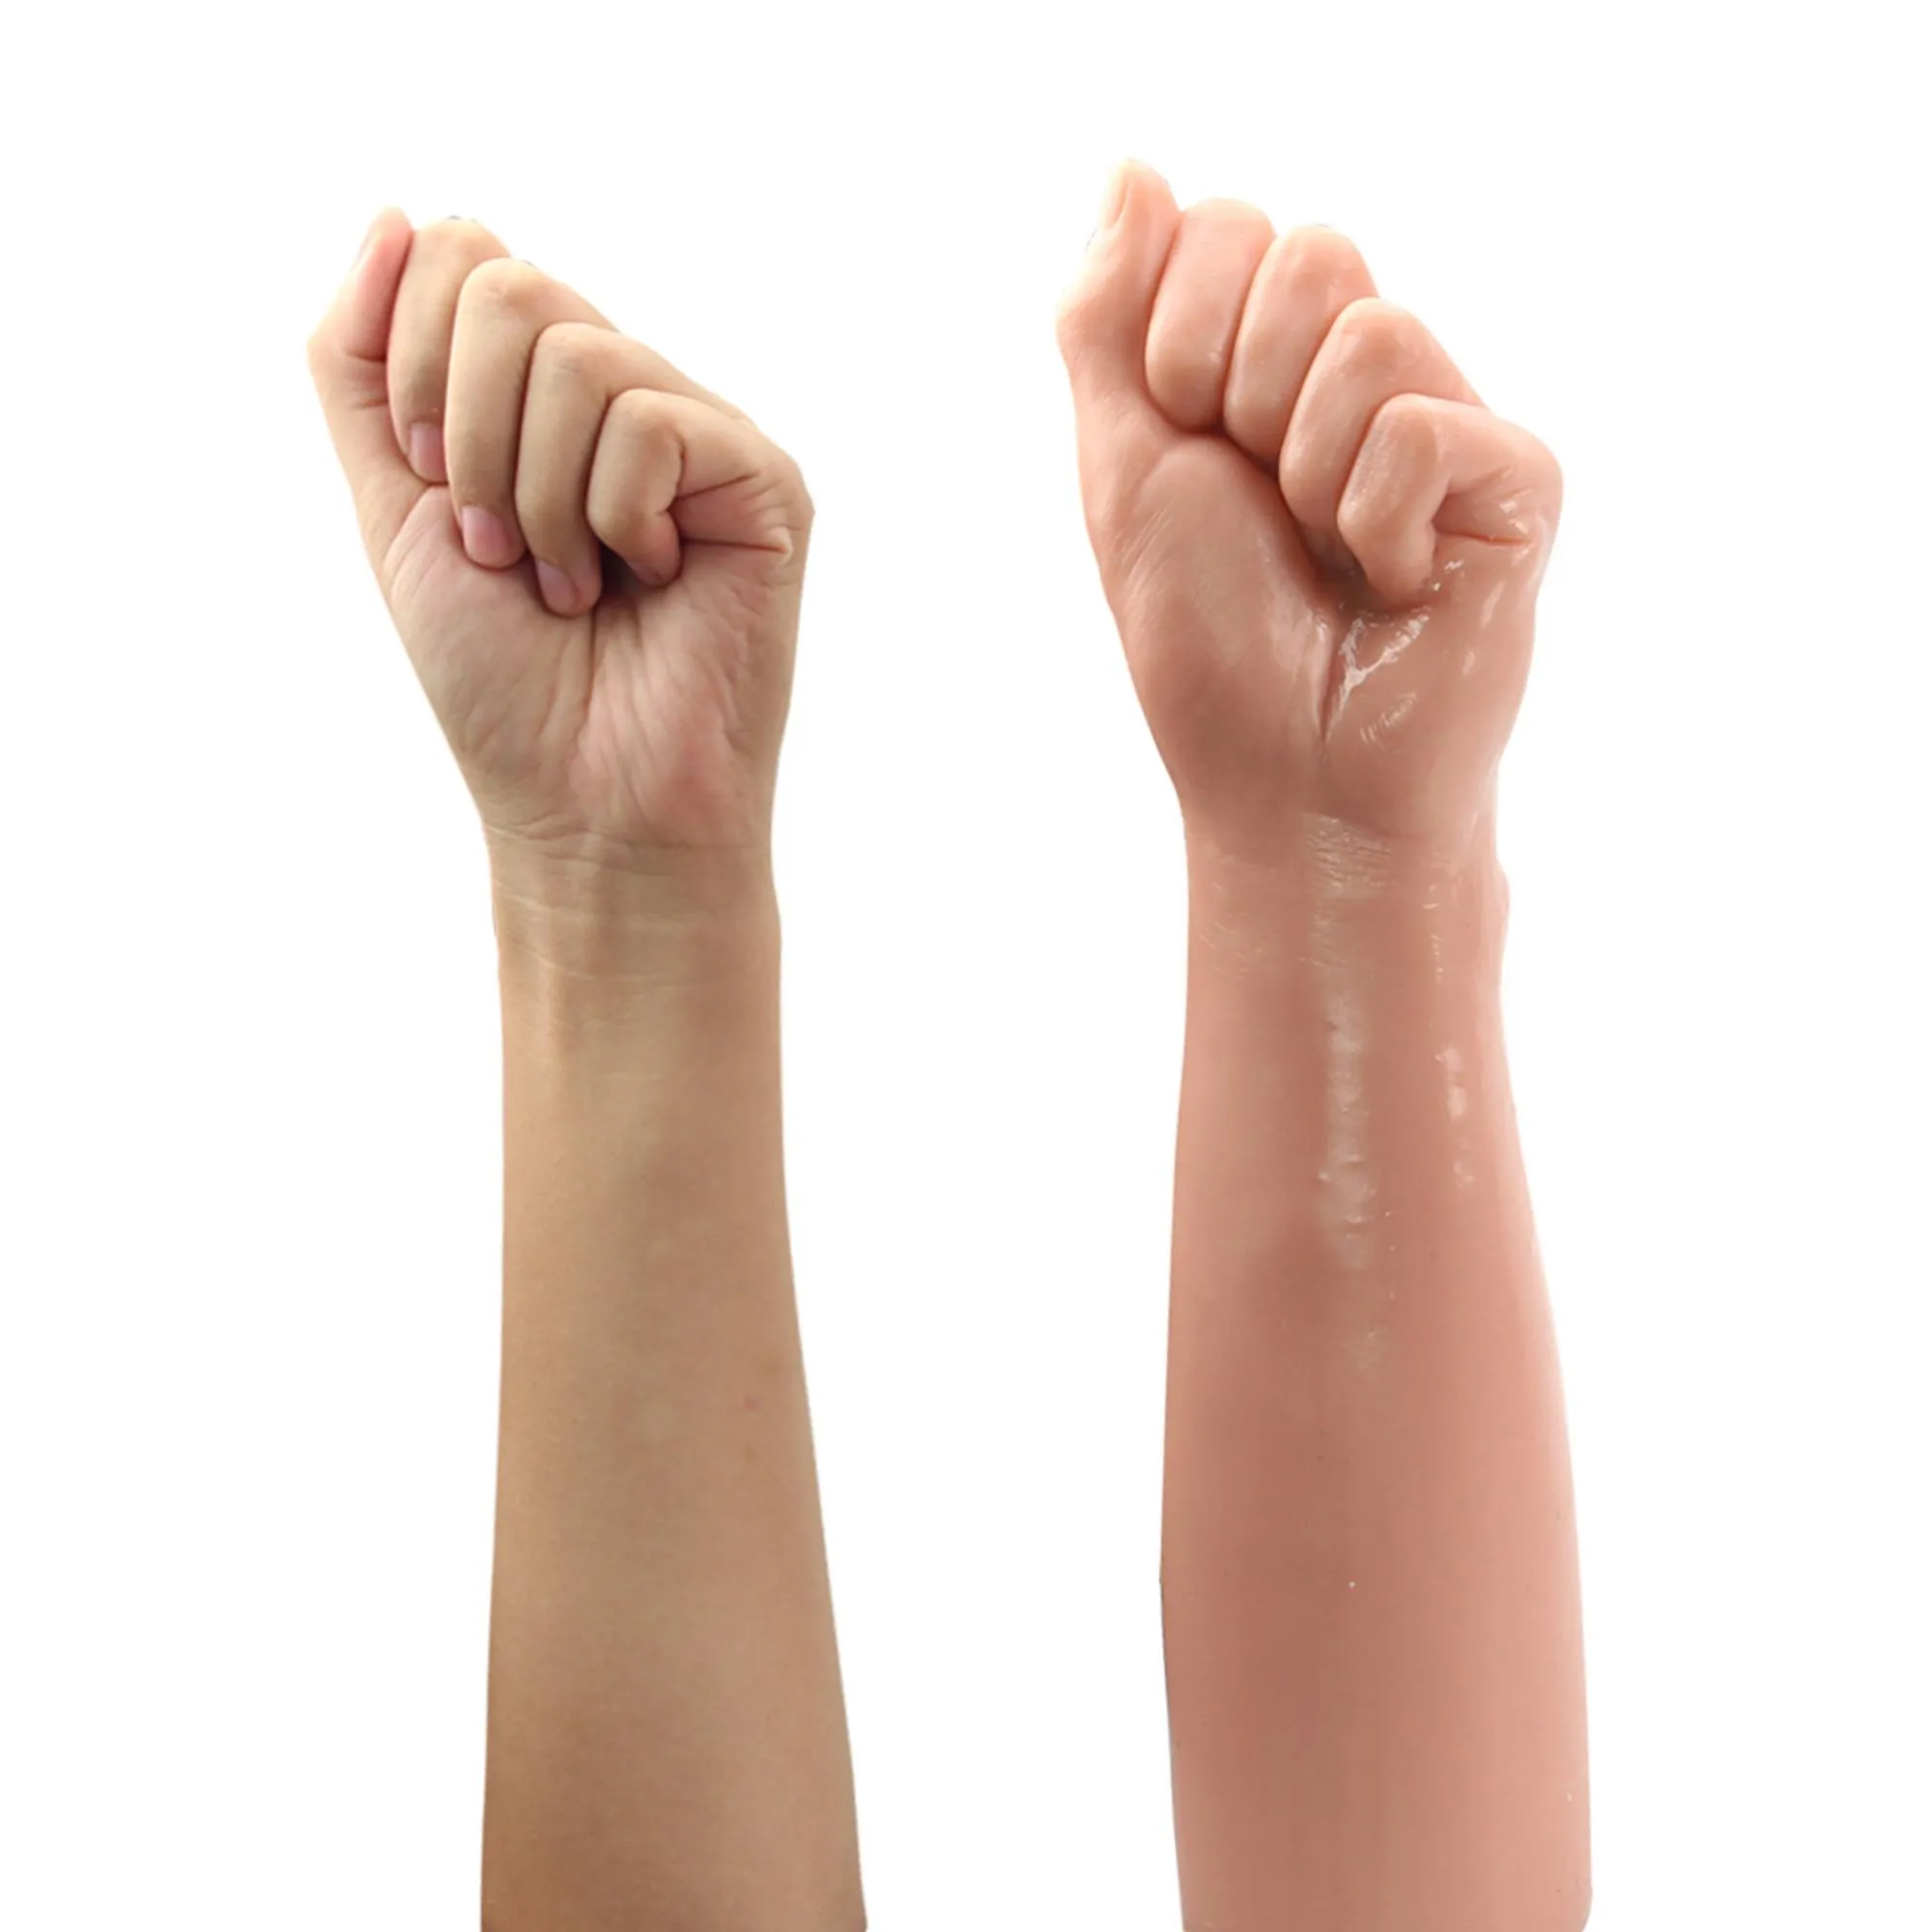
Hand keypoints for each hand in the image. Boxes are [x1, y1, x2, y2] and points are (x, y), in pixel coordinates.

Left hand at [308, 211, 811, 874]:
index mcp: (545, 393)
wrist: (584, 803)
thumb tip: (395, 217)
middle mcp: (630, 395)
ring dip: (537, 497)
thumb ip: (364, 364)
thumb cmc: (503, 678)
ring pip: (577, 357)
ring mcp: (703, 434)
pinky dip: (612, 519)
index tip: (437, 488)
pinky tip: (644, 582)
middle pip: (509, 287)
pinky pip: (651, 426)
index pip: (461, 256)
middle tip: (503, 546)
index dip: (416, 367)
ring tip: (574, 583)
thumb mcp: (394, 504)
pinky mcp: (765, 481)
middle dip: (466, 435)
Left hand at [1055, 163, 1560, 861]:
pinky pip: (1421, 428)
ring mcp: (1447, 420)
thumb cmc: (1210, 643)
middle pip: (1308, 251)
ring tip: (1329, 556)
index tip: (1187, 444)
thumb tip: (1128, 166)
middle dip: (1239, 393)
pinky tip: (1392, 587)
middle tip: (1263, 506)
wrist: (1288, 784)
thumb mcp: (1124, 466)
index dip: (1177, 336)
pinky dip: (1371, 522)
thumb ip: (1109, 315)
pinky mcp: (1516, 480)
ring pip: (1370, 334)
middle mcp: (1366, 372)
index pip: (1227, 228)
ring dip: (1305, 470)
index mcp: (1269, 360)